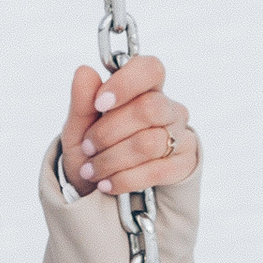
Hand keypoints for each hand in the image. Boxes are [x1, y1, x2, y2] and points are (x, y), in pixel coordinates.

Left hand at [63, 57, 197, 199]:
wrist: (101, 193)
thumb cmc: (93, 151)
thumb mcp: (78, 127)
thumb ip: (82, 101)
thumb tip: (84, 70)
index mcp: (144, 89)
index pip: (149, 69)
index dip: (126, 83)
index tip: (99, 103)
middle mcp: (168, 108)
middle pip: (149, 108)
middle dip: (109, 131)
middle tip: (87, 147)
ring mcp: (180, 136)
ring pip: (149, 143)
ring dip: (112, 160)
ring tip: (91, 170)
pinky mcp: (184, 165)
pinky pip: (156, 170)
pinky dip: (124, 179)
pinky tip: (107, 184)